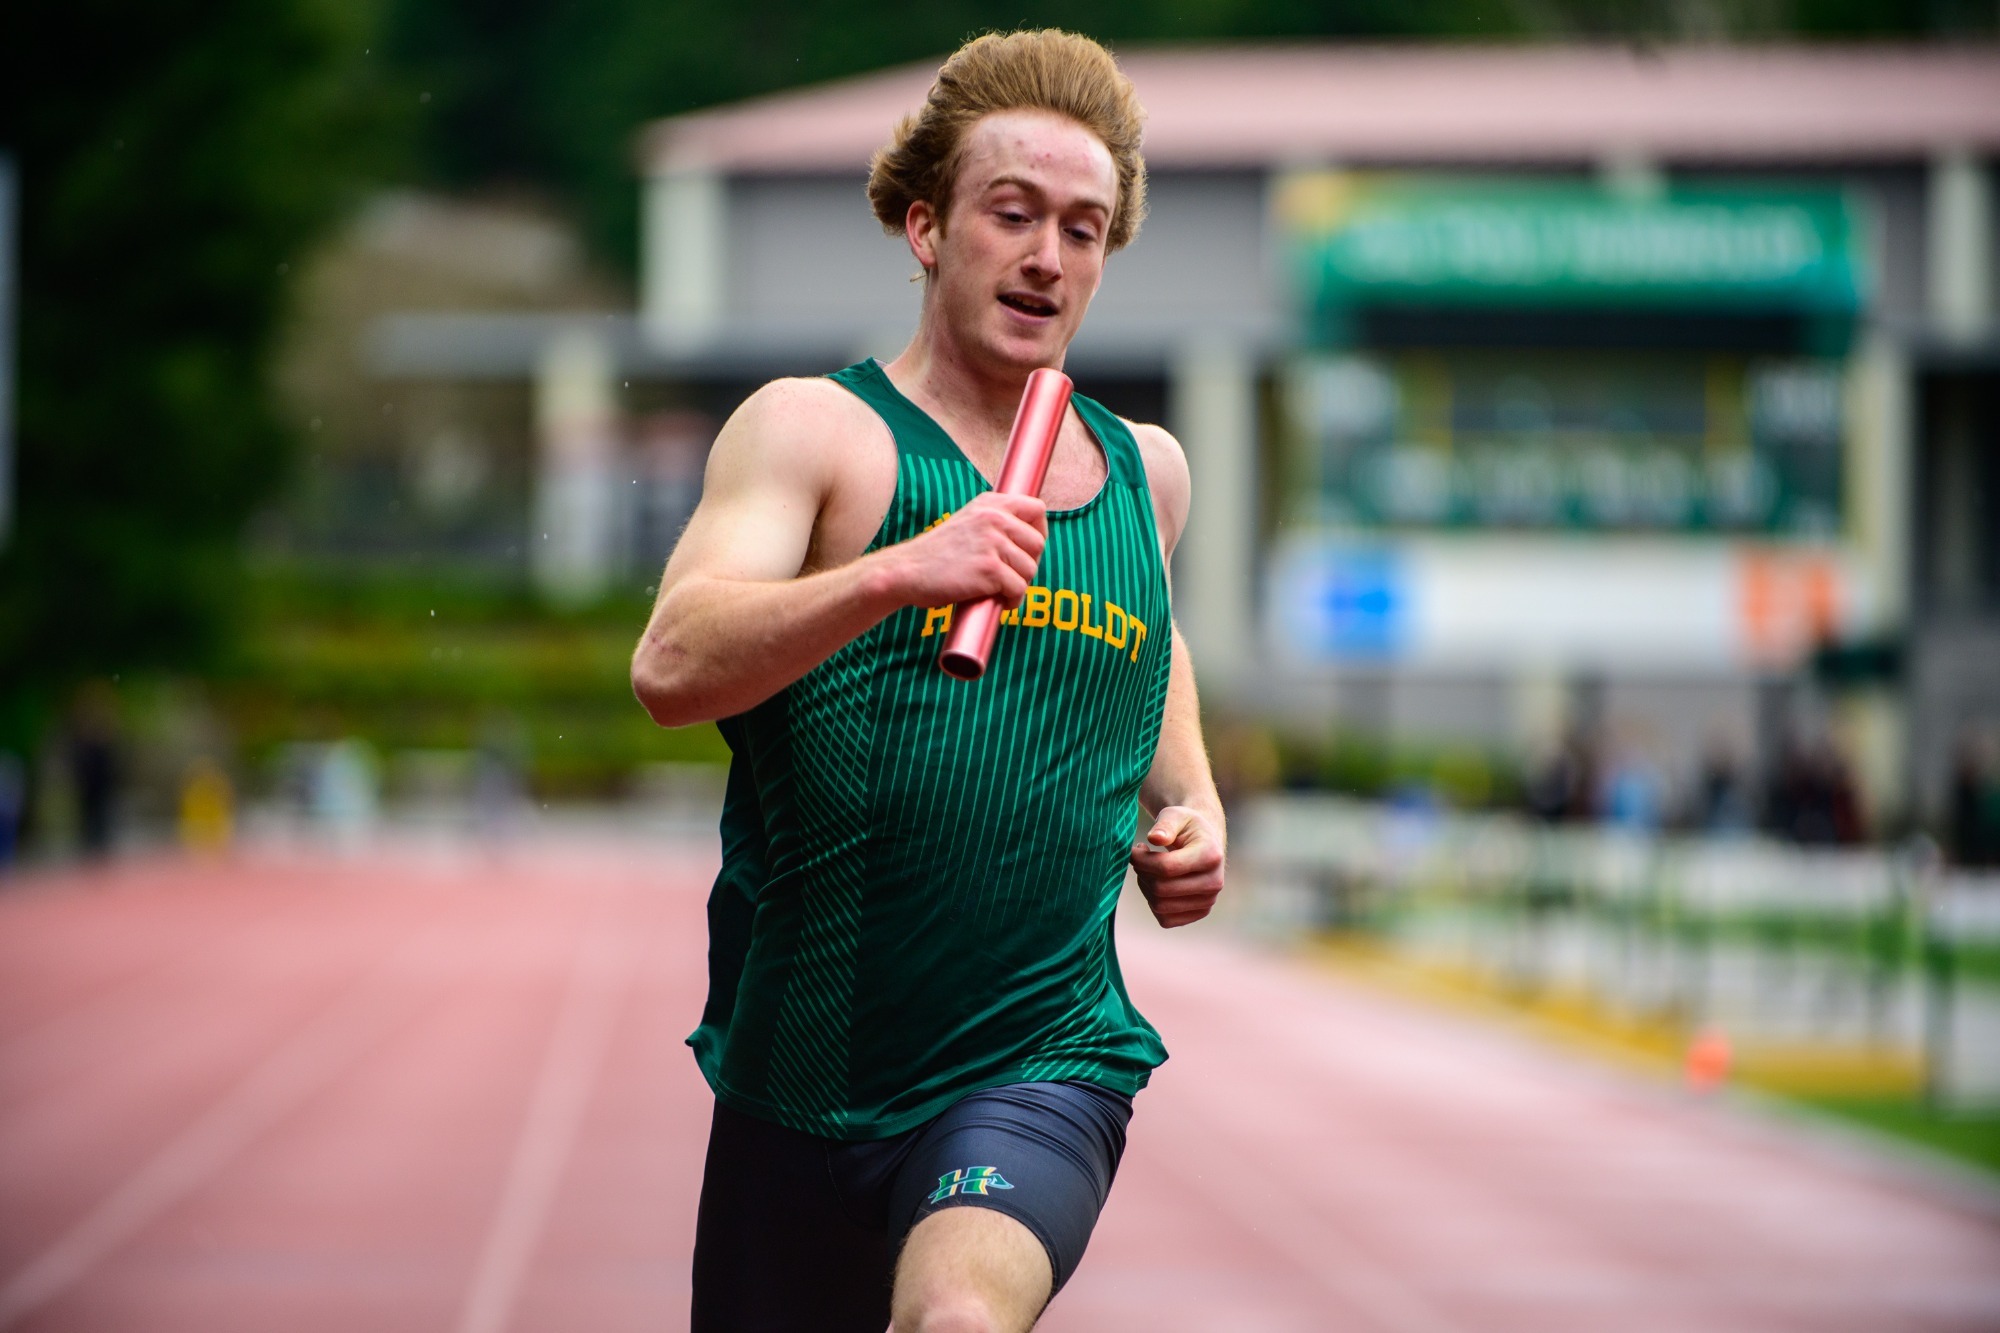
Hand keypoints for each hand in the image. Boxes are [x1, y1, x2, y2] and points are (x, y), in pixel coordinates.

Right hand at [882, 492, 1046, 608]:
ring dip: (1018, 585)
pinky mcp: (989, 569)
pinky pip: (1019, 589)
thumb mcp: (967, 523)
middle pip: (1038, 543)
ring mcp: (992, 542)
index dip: (1038, 532)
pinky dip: (1011, 601)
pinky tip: (996, 601)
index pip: (1037, 509)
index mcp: (990, 504)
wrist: (906, 572)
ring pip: (1030, 569)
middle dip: (1028, 564)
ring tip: (997, 590)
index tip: (1025, 550)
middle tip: (1009, 576)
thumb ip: (995, 523)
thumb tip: (1032, 540)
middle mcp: (994, 517)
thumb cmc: (936, 555)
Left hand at [1131, 806, 1224, 927]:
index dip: (1141, 860)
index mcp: (1211, 855)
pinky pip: (1165, 920)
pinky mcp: (1199, 913)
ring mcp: (1208, 901)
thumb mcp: (1176, 816)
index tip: (1134, 849)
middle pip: (1161, 889)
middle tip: (1139, 858)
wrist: (1204, 842)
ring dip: (1145, 887)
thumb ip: (1165, 824)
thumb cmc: (1186, 827)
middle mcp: (1215, 882)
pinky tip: (1155, 884)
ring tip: (1147, 869)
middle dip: (1142, 873)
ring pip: (1160, 906)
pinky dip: (1153, 903)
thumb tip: (1155, 838)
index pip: (1166, 867)